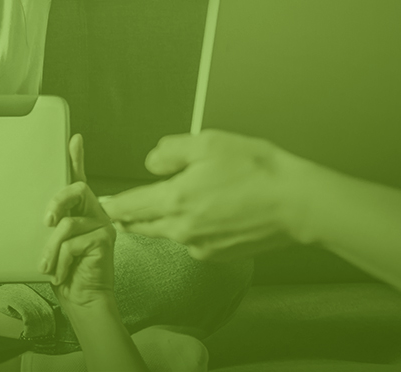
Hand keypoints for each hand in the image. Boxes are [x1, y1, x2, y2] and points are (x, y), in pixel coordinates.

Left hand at [40, 134, 117, 309]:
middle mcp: (95, 212)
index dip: (77, 158)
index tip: (74, 139)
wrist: (82, 300)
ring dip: (50, 249)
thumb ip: (50, 226)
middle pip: (76, 189)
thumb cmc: (64, 272)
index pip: (78, 179)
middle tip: (46, 221)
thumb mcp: (50, 244)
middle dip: (57, 201)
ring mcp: (103, 224)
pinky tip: (60, 274)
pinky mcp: (105, 239)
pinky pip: (72, 243)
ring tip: (47, 266)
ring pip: (67, 224)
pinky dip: (61, 261)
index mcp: (80, 210)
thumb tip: (38, 216)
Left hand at [100, 130, 320, 260]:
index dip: (112, 205)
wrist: (298, 204)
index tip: (102, 204)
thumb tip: (151, 164)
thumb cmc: (258, 169)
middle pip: (142, 226)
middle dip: (130, 217)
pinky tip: (207, 212)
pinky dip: (190, 229)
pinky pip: (192, 242)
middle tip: (123, 208)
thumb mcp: (208, 143)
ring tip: (173, 202)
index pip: (129, 207)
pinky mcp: (217, 257)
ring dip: (163, 221)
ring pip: (167, 233)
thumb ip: (170, 152)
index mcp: (176, 200)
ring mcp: (200, 247)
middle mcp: (183, 230)